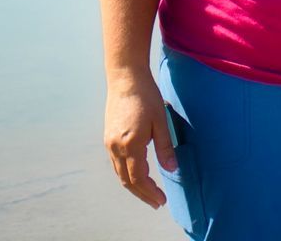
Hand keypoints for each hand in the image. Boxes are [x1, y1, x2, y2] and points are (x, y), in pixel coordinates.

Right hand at [104, 73, 175, 208]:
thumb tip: (172, 169)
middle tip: (156, 202)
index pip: (139, 178)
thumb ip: (165, 147)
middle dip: (142, 194)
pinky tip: (137, 175)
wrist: (125, 78)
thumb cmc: (146, 96)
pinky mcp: (108, 138)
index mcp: (131, 144)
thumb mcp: (161, 121)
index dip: (150, 192)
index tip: (162, 200)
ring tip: (148, 193)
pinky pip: (116, 164)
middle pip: (127, 180)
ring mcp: (109, 143)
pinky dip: (126, 174)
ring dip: (134, 186)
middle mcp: (116, 147)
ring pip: (120, 173)